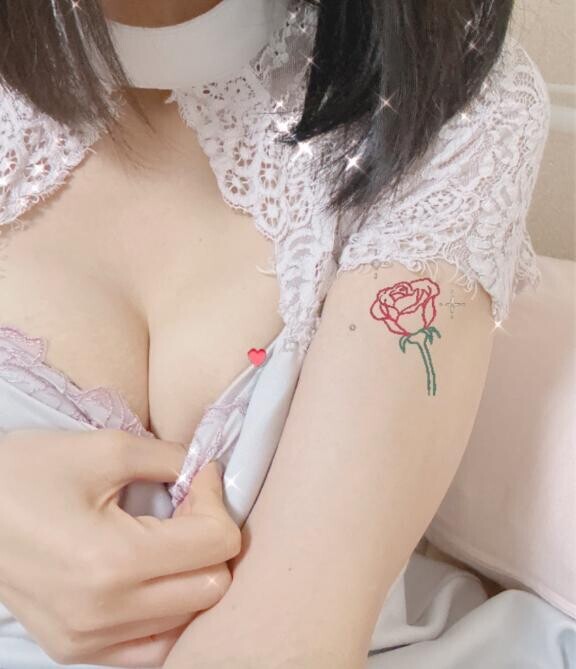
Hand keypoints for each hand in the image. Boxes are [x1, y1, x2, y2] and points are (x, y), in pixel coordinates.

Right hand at [0, 428, 240, 666]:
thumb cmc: (27, 472)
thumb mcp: (105, 448)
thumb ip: (172, 460)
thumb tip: (208, 474)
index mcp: (113, 563)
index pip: (216, 545)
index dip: (218, 502)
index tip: (199, 477)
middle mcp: (104, 615)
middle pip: (212, 587)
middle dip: (213, 538)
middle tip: (187, 504)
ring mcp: (87, 642)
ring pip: (189, 621)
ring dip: (193, 574)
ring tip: (168, 537)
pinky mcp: (74, 650)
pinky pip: (151, 646)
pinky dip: (168, 610)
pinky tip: (154, 575)